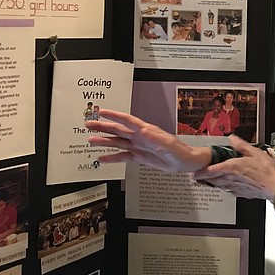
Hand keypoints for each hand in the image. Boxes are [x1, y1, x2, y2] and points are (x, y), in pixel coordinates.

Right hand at [86, 109, 210, 172]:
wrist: (185, 163)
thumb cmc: (180, 152)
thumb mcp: (168, 144)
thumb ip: (156, 138)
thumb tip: (143, 131)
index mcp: (146, 131)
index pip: (127, 120)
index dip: (114, 115)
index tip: (101, 111)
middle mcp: (140, 137)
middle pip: (118, 130)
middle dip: (103, 126)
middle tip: (88, 123)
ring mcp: (139, 147)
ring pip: (117, 142)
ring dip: (104, 141)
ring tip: (90, 140)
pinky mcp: (140, 157)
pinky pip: (122, 156)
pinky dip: (111, 157)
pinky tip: (102, 158)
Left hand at [193, 135, 274, 200]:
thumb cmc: (266, 171)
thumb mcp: (254, 152)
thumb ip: (241, 145)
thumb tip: (232, 139)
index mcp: (232, 167)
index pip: (211, 171)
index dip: (201, 172)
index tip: (194, 173)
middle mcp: (231, 179)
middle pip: (212, 180)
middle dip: (203, 179)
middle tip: (196, 178)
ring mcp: (235, 188)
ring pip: (219, 186)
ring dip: (212, 184)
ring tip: (207, 181)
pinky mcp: (241, 193)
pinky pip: (228, 191)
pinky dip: (223, 188)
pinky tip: (225, 186)